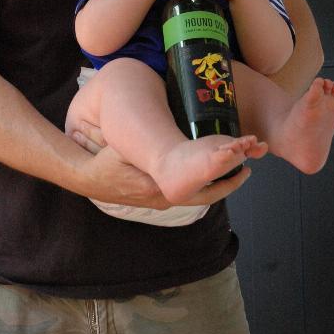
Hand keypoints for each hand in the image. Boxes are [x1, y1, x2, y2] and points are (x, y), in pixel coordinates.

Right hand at [71, 120, 251, 206]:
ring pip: (199, 196)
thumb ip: (138, 143)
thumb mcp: (119, 149)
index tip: (241, 164)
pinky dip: (203, 184)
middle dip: (227, 182)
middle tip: (248, 167)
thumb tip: (161, 134)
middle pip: (205, 196)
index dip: (222, 178)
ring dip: (217, 184)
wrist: (85, 177)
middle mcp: (164, 198)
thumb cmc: (103, 162)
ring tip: (236, 168)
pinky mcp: (157, 195)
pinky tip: (210, 171)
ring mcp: (161, 199)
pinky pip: (189, 194)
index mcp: (158, 188)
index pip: (199, 189)